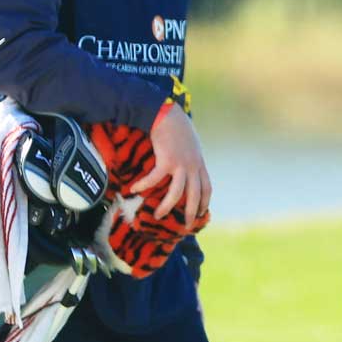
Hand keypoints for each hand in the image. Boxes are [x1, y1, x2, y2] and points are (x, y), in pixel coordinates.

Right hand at [132, 103, 210, 220]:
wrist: (166, 114)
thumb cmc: (176, 127)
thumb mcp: (190, 144)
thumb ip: (190, 157)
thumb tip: (185, 166)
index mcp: (199, 163)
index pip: (207, 188)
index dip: (204, 202)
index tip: (201, 214)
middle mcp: (193, 166)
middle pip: (195, 195)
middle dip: (190, 213)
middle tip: (185, 227)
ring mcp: (181, 164)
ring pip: (176, 193)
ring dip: (166, 206)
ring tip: (157, 216)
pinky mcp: (166, 161)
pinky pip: (155, 180)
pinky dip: (144, 186)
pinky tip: (134, 190)